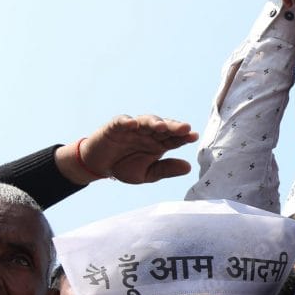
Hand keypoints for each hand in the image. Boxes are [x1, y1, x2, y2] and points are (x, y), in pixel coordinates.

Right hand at [57, 114, 197, 185]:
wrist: (99, 166)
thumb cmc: (125, 167)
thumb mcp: (147, 174)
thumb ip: (165, 169)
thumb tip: (188, 167)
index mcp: (159, 143)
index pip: (174, 138)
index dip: (184, 136)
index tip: (194, 136)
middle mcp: (148, 133)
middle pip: (163, 127)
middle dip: (174, 127)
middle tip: (185, 128)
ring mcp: (133, 128)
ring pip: (145, 121)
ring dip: (154, 122)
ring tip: (161, 126)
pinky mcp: (115, 127)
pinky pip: (121, 121)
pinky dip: (126, 121)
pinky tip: (133, 124)